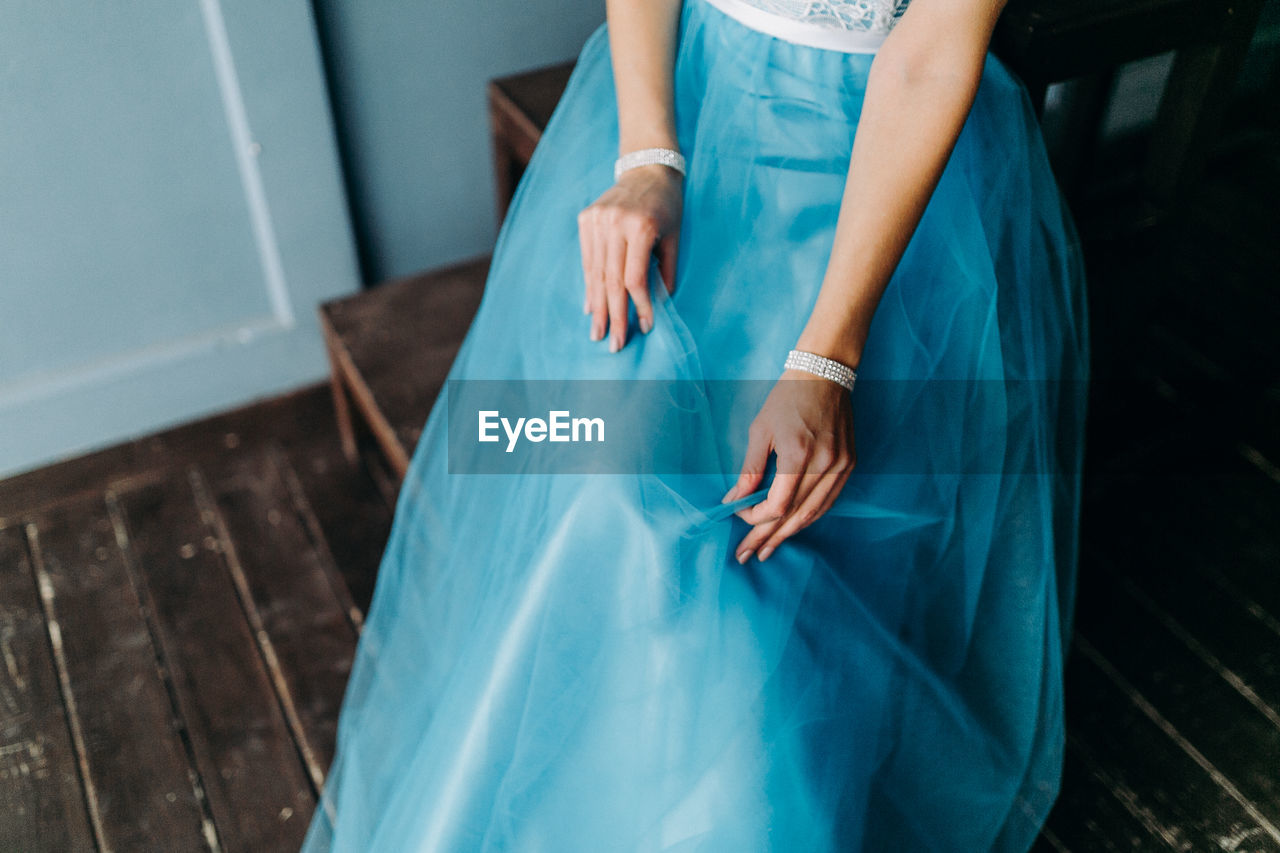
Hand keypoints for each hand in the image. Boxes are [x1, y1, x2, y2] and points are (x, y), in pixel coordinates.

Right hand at [577, 163, 682, 351]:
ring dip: (597, 306)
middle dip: (613, 315)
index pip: (635, 277)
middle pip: (612, 279)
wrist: (647, 167)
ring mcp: (597, 220)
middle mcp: (614, 223)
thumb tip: (658, 305)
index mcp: (640, 227)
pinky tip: (591, 306)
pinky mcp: (586, 219)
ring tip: (598, 332)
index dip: (639, 305)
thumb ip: (666, 270)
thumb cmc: (667, 204)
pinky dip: (589, 284)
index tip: (644, 327)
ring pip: (595, 272)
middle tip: (613, 343)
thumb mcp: (674, 236)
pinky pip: (587, 259)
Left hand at [721, 371, 856, 562]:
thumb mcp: (760, 430)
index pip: (777, 505)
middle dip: (768, 537)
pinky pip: (827, 501)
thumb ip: (750, 469)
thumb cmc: (787, 398)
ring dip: (789, 533)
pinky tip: (793, 527)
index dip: (756, 518)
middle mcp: (824, 465)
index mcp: (799, 455)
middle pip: (794, 515)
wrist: (825, 374)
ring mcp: (841, 466)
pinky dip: (809, 516)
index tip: (739, 516)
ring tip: (768, 549)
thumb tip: (736, 500)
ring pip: (814, 513)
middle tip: (748, 555)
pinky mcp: (849, 465)